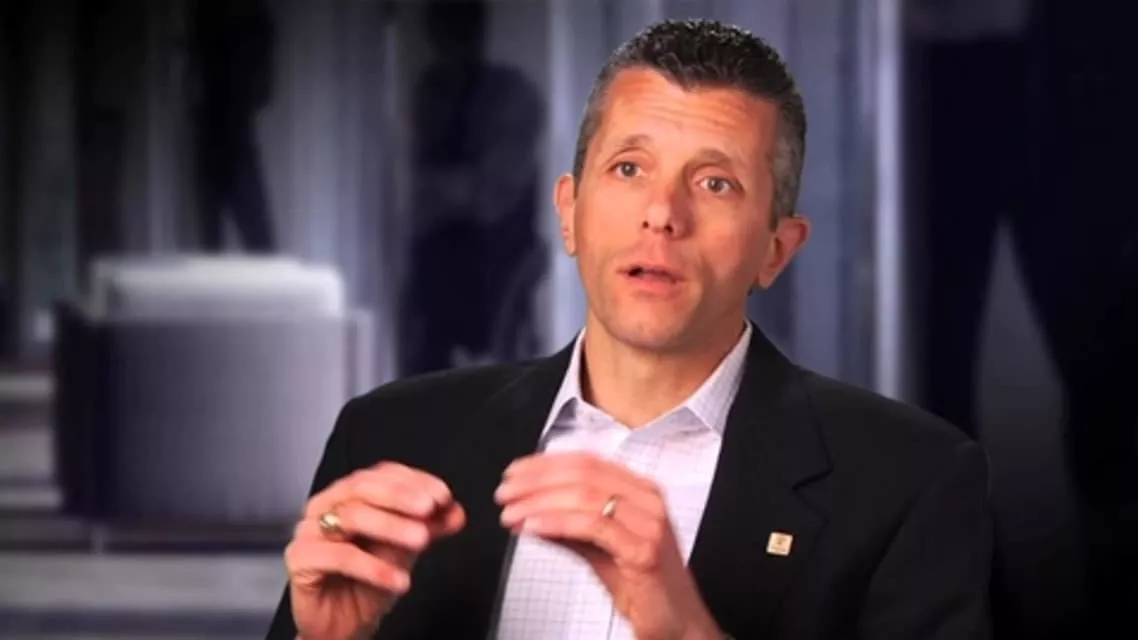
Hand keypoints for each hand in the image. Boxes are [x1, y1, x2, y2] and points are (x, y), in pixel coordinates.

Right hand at [285, 462, 465, 639]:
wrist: (343, 625)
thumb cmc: (368, 582)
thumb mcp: (406, 549)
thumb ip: (430, 527)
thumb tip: (455, 511)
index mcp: (350, 494)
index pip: (382, 474)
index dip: (414, 481)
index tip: (443, 496)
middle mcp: (325, 505)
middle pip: (362, 488)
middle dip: (401, 497)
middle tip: (430, 510)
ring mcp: (309, 530)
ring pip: (352, 517)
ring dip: (392, 528)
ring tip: (422, 542)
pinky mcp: (300, 558)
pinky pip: (340, 556)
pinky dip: (374, 567)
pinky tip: (400, 580)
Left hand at [495, 453, 721, 639]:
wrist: (678, 624)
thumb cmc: (643, 585)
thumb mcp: (598, 548)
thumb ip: (568, 526)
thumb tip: (528, 509)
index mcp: (639, 490)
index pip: (586, 461)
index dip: (544, 464)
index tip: (514, 473)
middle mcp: (647, 500)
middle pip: (583, 473)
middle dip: (536, 480)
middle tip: (505, 492)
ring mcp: (649, 523)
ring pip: (586, 496)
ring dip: (539, 502)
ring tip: (512, 513)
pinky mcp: (644, 551)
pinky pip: (593, 526)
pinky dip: (557, 523)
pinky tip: (533, 528)